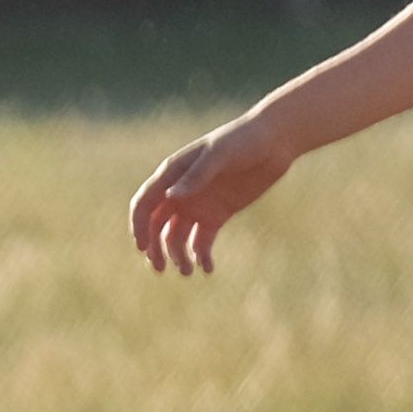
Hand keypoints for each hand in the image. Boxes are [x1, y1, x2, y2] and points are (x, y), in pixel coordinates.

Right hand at [130, 122, 295, 273]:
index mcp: (172, 174)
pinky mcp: (217, 216)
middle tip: (160, 268)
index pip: (145, 204)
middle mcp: (180, 192)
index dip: (139, 226)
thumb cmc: (243, 140)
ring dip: (178, 255)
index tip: (142, 247)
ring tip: (189, 271)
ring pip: (177, 237)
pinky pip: (202, 241)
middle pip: (156, 226)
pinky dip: (201, 255)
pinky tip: (207, 267)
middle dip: (155, 248)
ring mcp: (198, 205)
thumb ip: (197, 175)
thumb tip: (171, 197)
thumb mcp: (220, 154)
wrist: (274, 142)